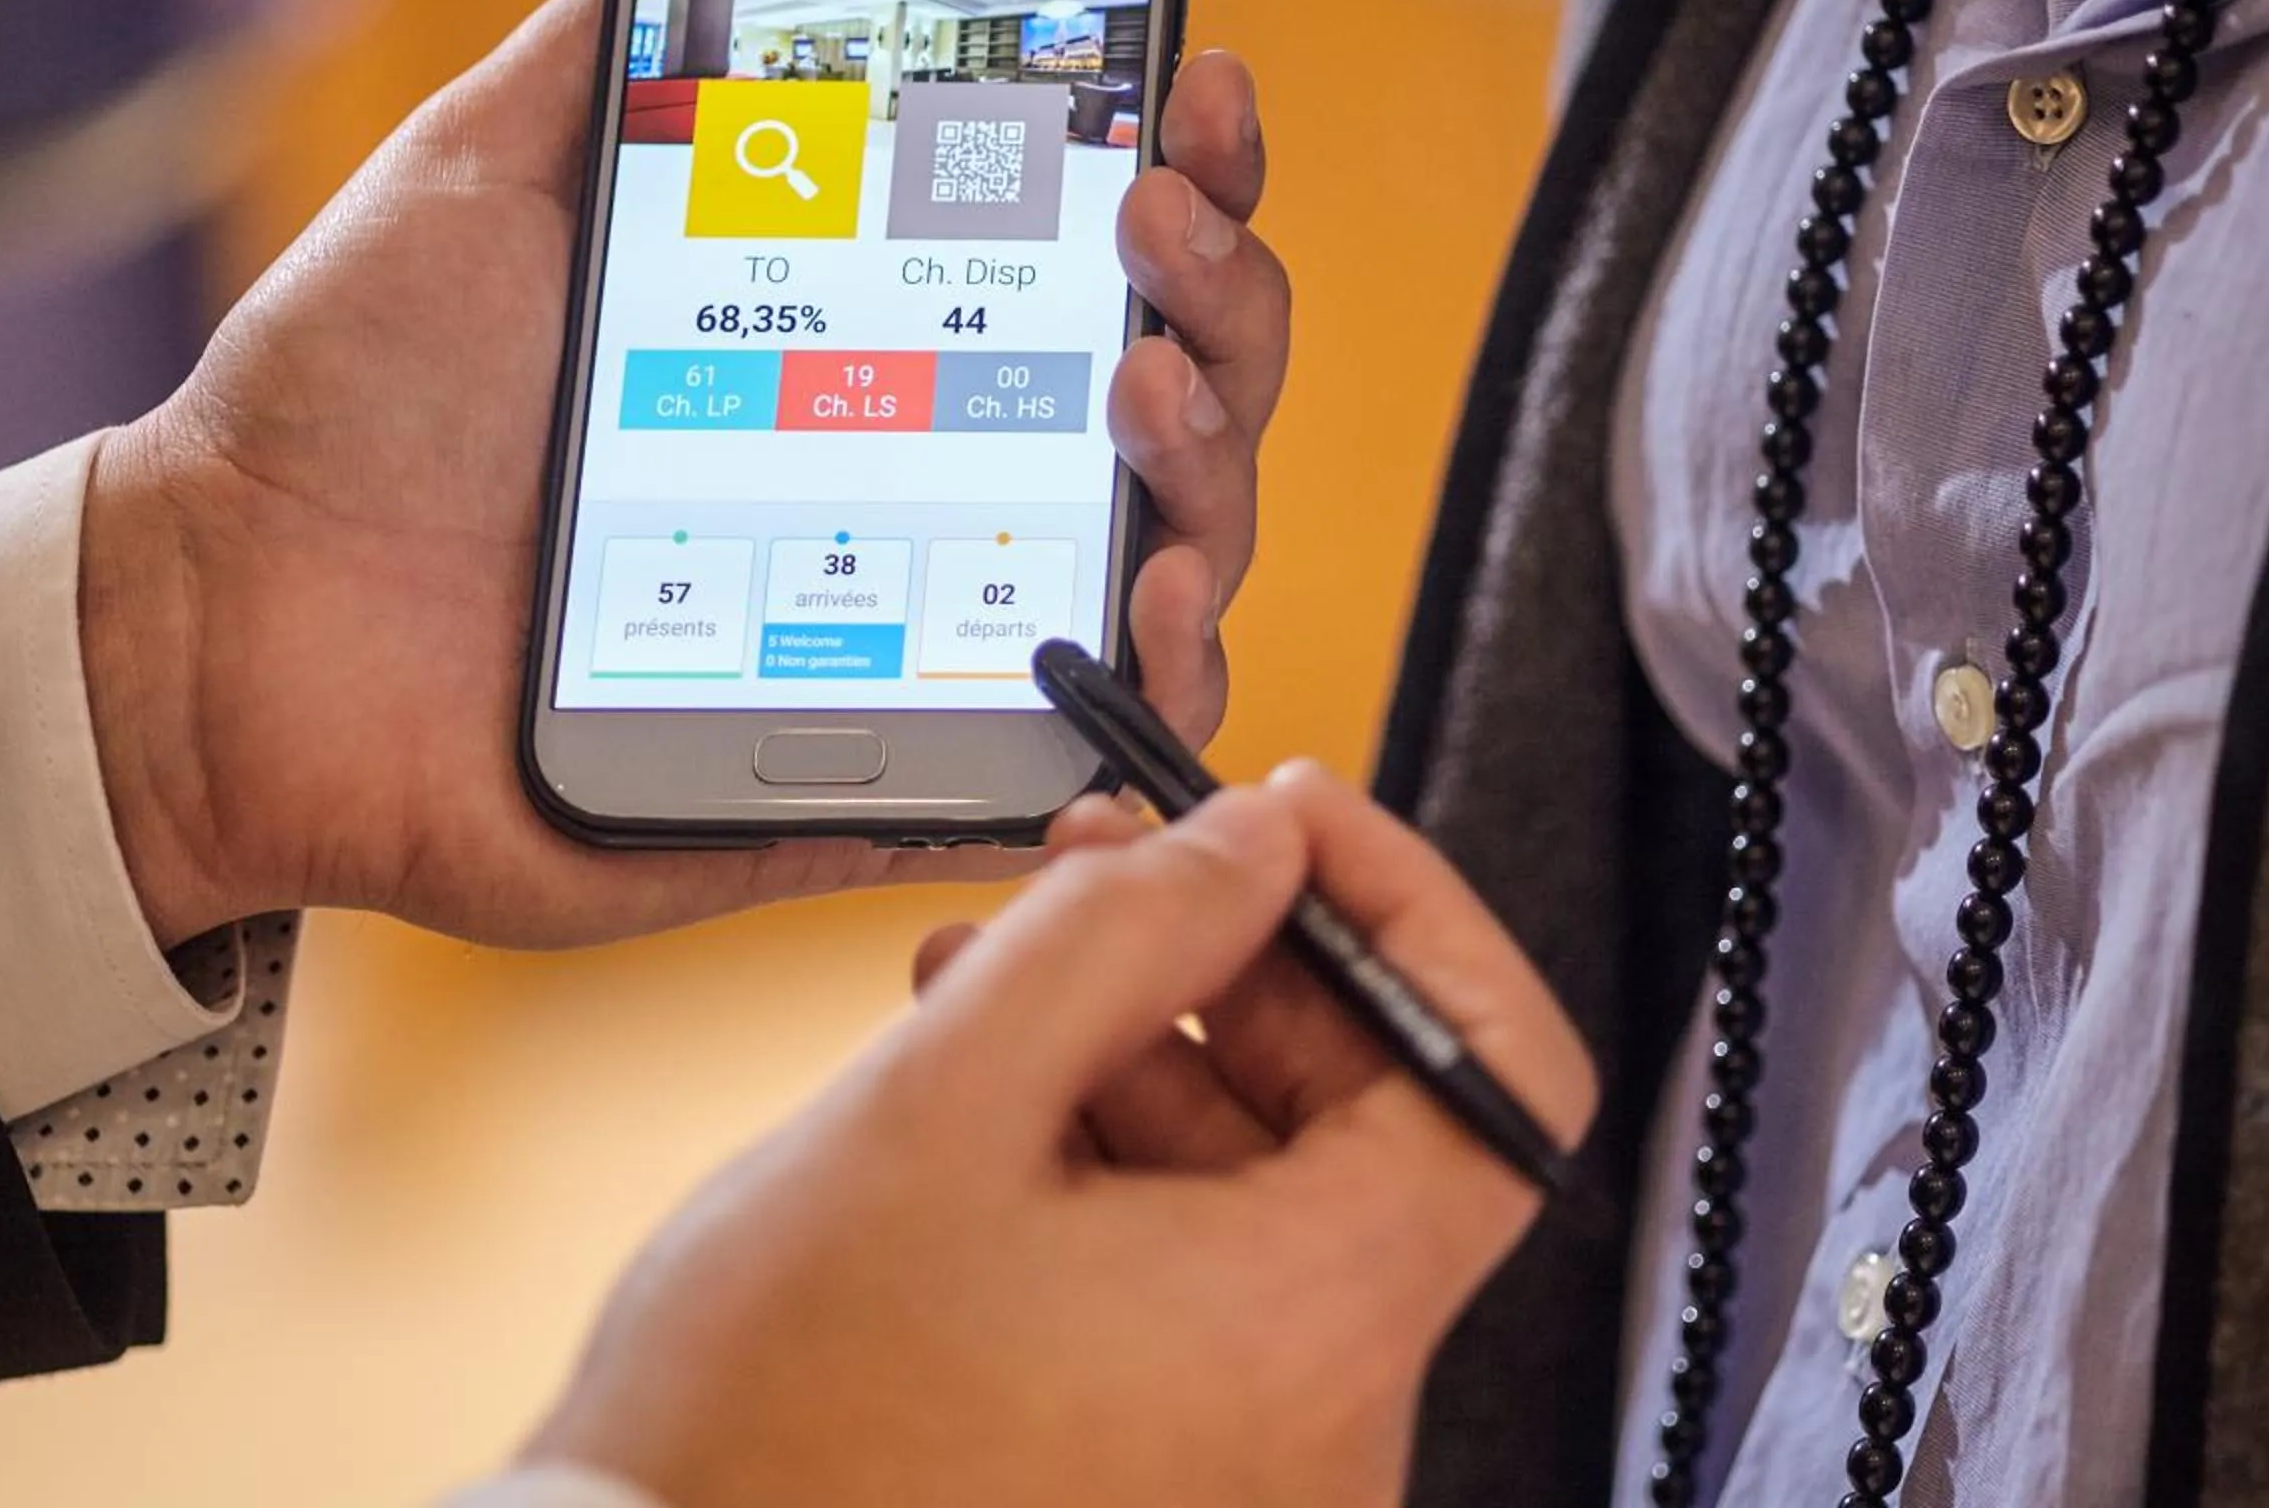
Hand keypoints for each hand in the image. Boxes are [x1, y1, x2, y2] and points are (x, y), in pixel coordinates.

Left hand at [79, 0, 1290, 946]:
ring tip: (1149, 412)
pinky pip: (1066, 763)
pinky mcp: (879, 776)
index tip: (1190, 82)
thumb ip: (613, 51)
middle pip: (1176, 394)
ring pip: (1166, 568)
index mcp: (859, 332)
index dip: (1181, 166)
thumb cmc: (348, 402)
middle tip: (1147, 234)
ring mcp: (919, 630)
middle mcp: (922, 475)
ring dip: (1217, 477)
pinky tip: (1146, 626)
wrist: (233, 627)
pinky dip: (1148, 708)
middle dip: (1221, 296)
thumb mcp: (484, 175)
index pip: (1081, 249)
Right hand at [523, 763, 1594, 1507]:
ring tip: (1002, 970)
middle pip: (1379, 1121)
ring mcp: (1253, 1463)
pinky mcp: (1176, 1475)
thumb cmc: (765, 1426)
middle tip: (1114, 866)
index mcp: (1306, 1329)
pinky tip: (993, 1088)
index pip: (1504, 1079)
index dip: (1414, 912)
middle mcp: (1324, 1423)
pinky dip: (1124, 1162)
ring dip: (1155, 1047)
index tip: (1293, 827)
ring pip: (1273, 1191)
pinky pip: (1206, 1278)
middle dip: (1242, 958)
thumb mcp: (933, 1105)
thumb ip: (1123, 936)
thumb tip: (1255, 847)